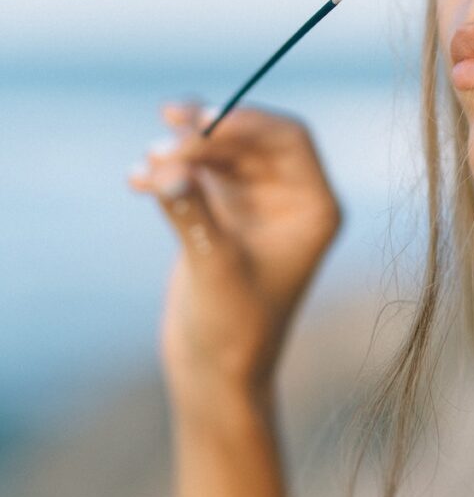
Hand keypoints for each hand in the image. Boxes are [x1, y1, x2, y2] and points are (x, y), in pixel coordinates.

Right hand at [127, 101, 342, 422]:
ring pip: (219, 151)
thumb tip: (167, 164)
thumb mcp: (215, 267)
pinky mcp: (221, 212)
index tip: (201, 124)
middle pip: (249, 138)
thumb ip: (194, 212)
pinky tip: (136, 180)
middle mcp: (289, 197)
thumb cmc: (234, 331)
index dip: (246, 121)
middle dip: (207, 133)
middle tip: (166, 132)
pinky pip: (195, 174)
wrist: (214, 376)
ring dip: (182, 149)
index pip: (288, 138)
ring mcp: (254, 202)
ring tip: (147, 160)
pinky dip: (167, 172)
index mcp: (313, 206)